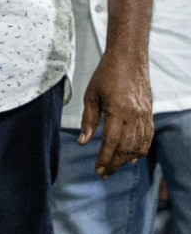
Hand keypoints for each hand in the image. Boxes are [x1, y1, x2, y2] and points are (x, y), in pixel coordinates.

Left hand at [81, 48, 153, 177]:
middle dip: (115, 163)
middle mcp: (134, 116)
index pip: (111, 142)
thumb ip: (89, 120)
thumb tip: (84, 142)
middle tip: (104, 174)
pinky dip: (140, 150)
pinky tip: (131, 157)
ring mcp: (145, 116)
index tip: (98, 169)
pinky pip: (147, 137)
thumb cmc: (106, 75)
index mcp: (118, 110)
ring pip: (138, 145)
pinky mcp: (150, 114)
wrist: (129, 59)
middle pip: (126, 148)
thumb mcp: (91, 95)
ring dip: (126, 160)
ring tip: (115, 167)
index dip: (104, 158)